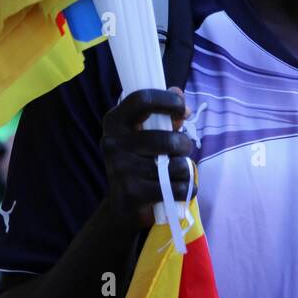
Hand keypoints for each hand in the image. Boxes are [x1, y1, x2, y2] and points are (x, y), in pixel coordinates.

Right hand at [101, 87, 194, 229]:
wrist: (122, 206)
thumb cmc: (140, 161)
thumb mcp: (148, 135)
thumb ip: (164, 114)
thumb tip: (178, 91)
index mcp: (114, 121)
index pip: (142, 100)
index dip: (168, 101)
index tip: (184, 110)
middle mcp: (113, 142)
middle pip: (167, 138)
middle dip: (185, 144)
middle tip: (183, 149)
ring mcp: (120, 169)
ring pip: (176, 166)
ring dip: (184, 170)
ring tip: (175, 172)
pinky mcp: (131, 194)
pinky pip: (176, 187)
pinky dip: (184, 190)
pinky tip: (174, 190)